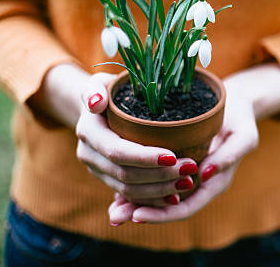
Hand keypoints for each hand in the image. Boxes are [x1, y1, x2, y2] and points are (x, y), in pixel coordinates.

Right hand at [75, 72, 200, 208]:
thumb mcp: (100, 82)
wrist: (97, 106)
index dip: (145, 157)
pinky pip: (130, 195)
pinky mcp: (108, 179)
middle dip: (159, 175)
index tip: (173, 156)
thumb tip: (96, 104)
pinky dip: (153, 198)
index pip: (118, 151)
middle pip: (125, 175)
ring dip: (160, 189)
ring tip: (188, 182)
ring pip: (128, 190)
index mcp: (88, 132)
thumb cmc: (108, 89)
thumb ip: (95, 89)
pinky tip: (175, 196)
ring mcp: (97, 170)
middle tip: (191, 168)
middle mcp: (89, 155)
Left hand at [108, 63, 279, 223]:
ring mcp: (187, 175)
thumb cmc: (240, 117)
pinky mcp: (176, 163)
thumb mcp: (243, 134)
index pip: (186, 206)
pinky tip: (117, 189)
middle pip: (169, 207)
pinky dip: (138, 186)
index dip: (162, 214)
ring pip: (160, 196)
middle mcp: (199, 183)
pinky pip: (156, 181)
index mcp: (215, 181)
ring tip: (113, 210)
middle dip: (142, 212)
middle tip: (116, 216)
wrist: (236, 104)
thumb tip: (204, 173)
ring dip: (136, 203)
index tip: (137, 214)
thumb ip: (230, 154)